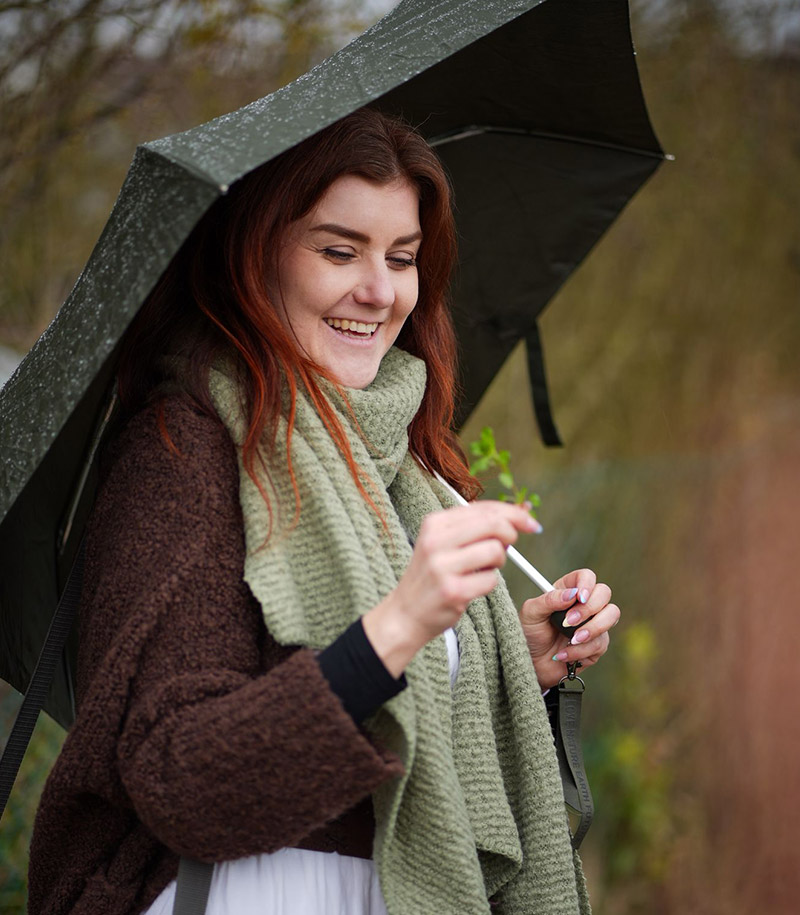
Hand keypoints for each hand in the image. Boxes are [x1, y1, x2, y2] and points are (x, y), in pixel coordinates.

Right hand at [363, 501, 539, 676]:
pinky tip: (473, 586)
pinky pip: (491, 580)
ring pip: (495, 551)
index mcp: (434, 523)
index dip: (514, 514)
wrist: (406, 613)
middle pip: (493, 524)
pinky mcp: (452, 591)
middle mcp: (435, 541)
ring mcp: (442, 566)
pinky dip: (489, 583)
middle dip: (511, 533)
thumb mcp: (445, 543)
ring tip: (482, 569)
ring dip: (498, 562)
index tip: (532, 523)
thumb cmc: (432, 575)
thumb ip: (478, 527)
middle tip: (510, 545)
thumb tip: (521, 514)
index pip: (484, 509)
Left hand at [518, 569, 619, 689]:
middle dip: (589, 608)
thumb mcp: (531, 613)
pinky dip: (580, 650)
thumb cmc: (529, 634)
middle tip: (569, 622)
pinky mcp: (597, 644)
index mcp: (567, 590)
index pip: (586, 576)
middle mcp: (583, 604)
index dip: (587, 583)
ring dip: (592, 629)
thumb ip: (549, 600)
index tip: (579, 597)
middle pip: (604, 592)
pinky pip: (600, 643)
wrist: (532, 664)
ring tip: (570, 640)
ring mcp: (593, 623)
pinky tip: (563, 655)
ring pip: (612, 615)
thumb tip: (572, 594)